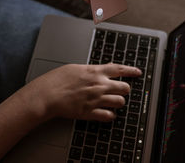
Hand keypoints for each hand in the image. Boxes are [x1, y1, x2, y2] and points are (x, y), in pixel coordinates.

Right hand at [22, 63, 140, 121]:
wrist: (47, 94)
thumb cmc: (57, 80)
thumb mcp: (76, 68)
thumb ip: (91, 70)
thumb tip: (101, 69)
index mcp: (95, 72)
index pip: (120, 69)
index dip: (131, 71)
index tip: (138, 72)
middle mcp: (99, 85)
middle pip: (125, 88)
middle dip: (125, 89)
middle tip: (120, 90)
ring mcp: (96, 99)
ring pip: (120, 102)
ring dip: (118, 102)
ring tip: (112, 102)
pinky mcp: (90, 112)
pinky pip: (109, 116)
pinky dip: (110, 115)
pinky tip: (105, 113)